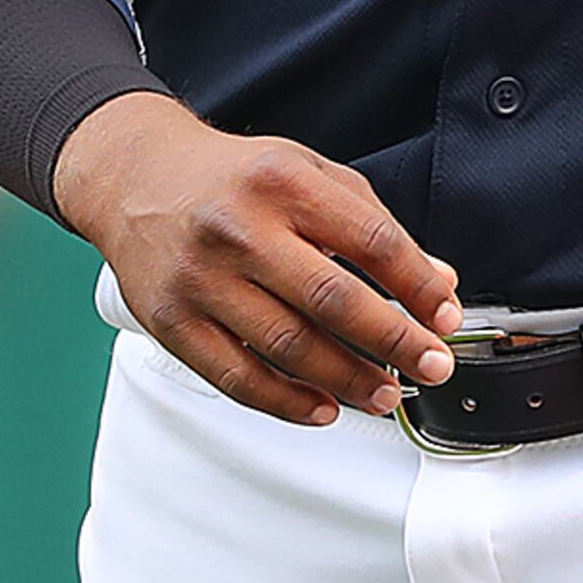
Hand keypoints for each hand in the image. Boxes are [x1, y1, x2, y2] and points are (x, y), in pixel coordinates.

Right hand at [52, 95, 462, 427]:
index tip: (445, 315)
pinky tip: (323, 408)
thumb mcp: (310, 174)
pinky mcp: (172, 321)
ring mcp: (200, 279)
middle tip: (433, 365)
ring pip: (287, 347)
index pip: (371, 240)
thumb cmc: (232, 178)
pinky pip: (236, 377)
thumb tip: (435, 281)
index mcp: (283, 183)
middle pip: (333, 299)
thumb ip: (373, 225)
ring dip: (347, 380)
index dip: (419, 285)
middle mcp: (238, 229)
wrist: (136, 177)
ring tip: (386, 392)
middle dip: (395, 341)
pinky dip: (286, 402)